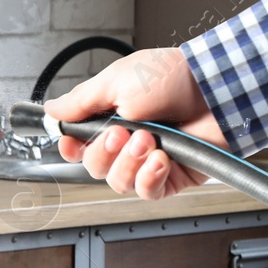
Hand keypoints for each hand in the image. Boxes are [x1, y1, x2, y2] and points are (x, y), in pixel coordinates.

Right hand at [43, 47, 226, 200]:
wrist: (216, 87)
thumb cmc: (173, 76)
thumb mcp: (116, 81)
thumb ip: (81, 101)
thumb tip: (52, 109)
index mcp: (111, 119)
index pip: (79, 147)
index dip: (71, 148)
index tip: (71, 142)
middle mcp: (128, 142)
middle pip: (95, 168)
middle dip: (106, 152)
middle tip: (123, 133)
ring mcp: (149, 160)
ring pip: (119, 183)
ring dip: (130, 162)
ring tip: (149, 139)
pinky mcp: (172, 176)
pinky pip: (148, 192)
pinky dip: (149, 177)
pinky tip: (159, 159)